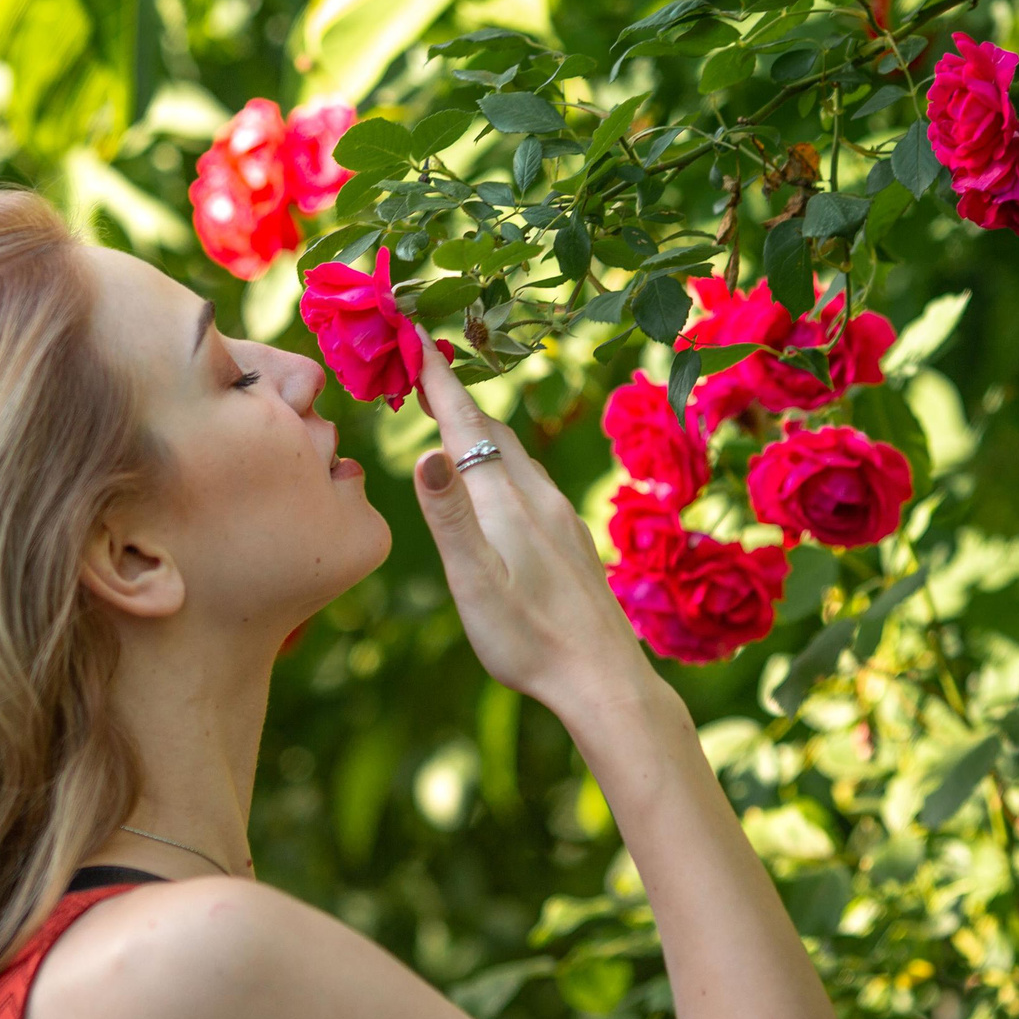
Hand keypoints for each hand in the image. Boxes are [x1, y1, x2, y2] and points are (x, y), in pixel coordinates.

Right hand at [410, 345, 655, 715]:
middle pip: (491, 432)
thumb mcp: (475, 584)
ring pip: (514, 457)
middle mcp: (538, 499)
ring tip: (452, 420)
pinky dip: (502, 463)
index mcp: (507, 502)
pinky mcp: (571, 541)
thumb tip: (427, 452)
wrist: (604, 681)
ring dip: (480, 431)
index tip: (414, 337)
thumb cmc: (530, 641)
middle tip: (419, 372)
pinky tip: (500, 484)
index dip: (438, 381)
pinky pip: (530, 482)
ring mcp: (560, 519)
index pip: (466, 426)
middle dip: (454, 398)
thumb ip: (450, 518)